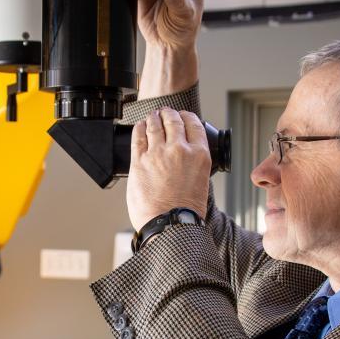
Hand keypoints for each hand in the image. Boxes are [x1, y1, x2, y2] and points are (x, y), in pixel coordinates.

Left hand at [127, 108, 210, 231]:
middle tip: (165, 113)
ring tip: (152, 117)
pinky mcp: (139, 161)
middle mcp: (179, 150)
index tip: (183, 116)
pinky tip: (140, 126)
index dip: (186, 116)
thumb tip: (184, 160)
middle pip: (173, 120)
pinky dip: (139, 128)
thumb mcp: (201, 182)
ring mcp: (158, 154)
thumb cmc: (185, 212)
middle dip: (169, 114)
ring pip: (155, 125)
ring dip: (153, 118)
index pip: (194, 124)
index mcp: (199, 155)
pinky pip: (138, 137)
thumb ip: (192, 165)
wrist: (170, 225)